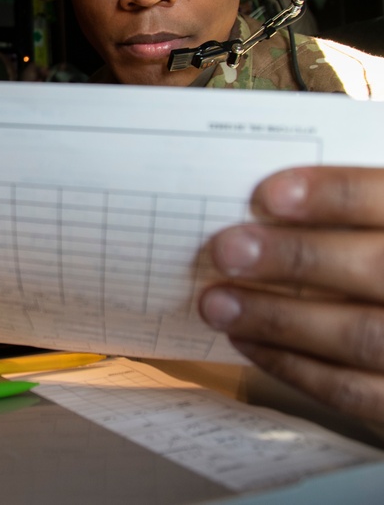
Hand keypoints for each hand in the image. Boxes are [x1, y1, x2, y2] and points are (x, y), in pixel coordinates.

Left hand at [199, 166, 383, 422]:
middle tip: (225, 252)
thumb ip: (339, 220)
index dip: (334, 195)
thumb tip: (256, 205)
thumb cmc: (370, 262)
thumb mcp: (369, 234)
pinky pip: (350, 389)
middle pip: (378, 268)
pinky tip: (244, 340)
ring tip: (216, 304)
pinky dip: (290, 364)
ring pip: (362, 335)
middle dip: (296, 258)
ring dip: (278, 319)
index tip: (268, 196)